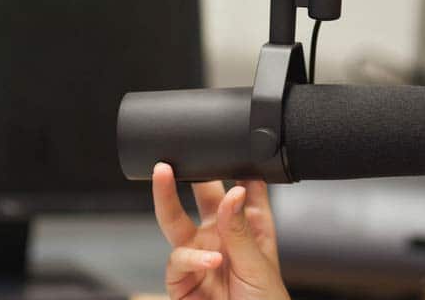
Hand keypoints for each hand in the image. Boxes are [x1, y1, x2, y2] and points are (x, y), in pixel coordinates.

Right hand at [152, 162, 289, 299]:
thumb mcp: (259, 262)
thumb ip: (241, 229)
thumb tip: (232, 192)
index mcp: (249, 226)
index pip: (243, 188)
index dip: (237, 166)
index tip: (232, 143)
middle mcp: (220, 236)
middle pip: (202, 196)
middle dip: (191, 172)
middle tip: (179, 149)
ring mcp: (199, 256)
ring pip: (175, 221)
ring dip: (167, 196)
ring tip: (165, 174)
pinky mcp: (180, 281)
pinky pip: (177, 260)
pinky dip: (192, 258)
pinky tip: (210, 259)